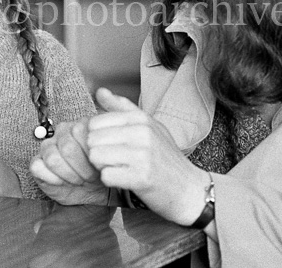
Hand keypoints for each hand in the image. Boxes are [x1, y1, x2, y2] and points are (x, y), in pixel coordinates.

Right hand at [29, 119, 107, 205]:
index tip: (99, 165)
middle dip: (82, 168)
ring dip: (68, 175)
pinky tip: (63, 183)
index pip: (79, 132)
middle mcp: (63, 131)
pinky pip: (37, 167)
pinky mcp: (36, 163)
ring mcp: (47, 146)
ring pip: (52, 158)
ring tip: (79, 180)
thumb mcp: (109, 160)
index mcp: (81, 125)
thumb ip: (103, 149)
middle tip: (90, 177)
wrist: (94, 192)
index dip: (91, 153)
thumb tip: (95, 153)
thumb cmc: (101, 173)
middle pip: (67, 148)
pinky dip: (52, 179)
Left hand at [87, 88, 210, 224]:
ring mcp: (142, 155)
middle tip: (117, 160)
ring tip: (121, 169)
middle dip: (98, 152)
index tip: (112, 146)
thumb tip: (99, 91)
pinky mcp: (141, 177)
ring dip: (103, 166)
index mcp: (140, 118)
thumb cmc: (165, 158)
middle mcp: (141, 132)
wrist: (189, 189)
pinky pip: (105, 176)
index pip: (94, 122)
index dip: (98, 137)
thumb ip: (122, 108)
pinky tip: (125, 180)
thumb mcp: (148, 126)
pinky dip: (111, 181)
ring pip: (95, 157)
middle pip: (92, 140)